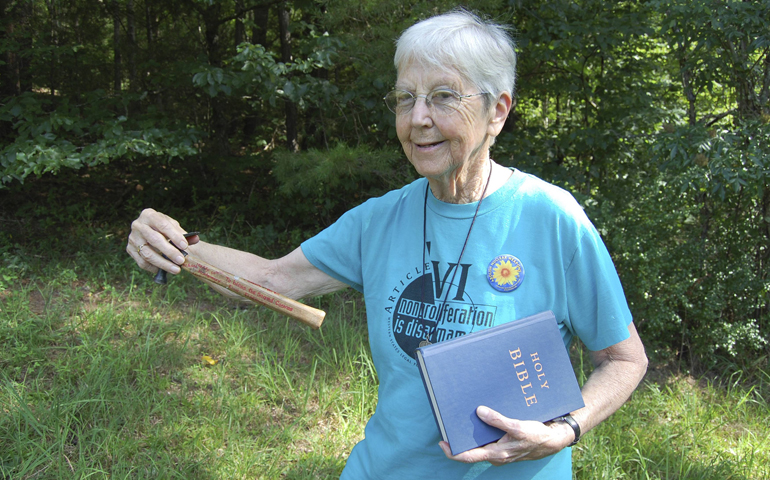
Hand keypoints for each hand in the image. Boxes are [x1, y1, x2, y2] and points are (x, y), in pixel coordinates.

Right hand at [126, 208, 198, 274]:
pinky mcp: (129, 249)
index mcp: (149, 215)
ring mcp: (132, 238)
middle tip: (181, 260)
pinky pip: (142, 262)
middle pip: (154, 239)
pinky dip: (154, 267)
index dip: (174, 236)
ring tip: (176, 269)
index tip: (185, 246)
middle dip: (169, 251)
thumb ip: (184, 234)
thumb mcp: (173, 227)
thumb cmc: (164, 229)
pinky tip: (165, 270)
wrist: (150, 231)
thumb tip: (196, 239)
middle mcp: (138, 225)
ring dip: (163, 263)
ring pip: (147, 253)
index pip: (162, 225)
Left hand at [439, 406, 573, 465]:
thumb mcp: (518, 427)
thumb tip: (480, 412)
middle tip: (449, 425)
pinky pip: (489, 439)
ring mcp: (499, 451)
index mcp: (496, 454)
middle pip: (471, 450)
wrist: (552, 440)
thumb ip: (498, 420)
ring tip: (462, 419)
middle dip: (459, 440)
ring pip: (480, 444)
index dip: (453, 452)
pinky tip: (481, 418)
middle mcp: (495, 454)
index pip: (469, 457)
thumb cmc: (536, 436)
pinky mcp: (504, 445)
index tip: (442, 442)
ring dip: (471, 434)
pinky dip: (482, 430)